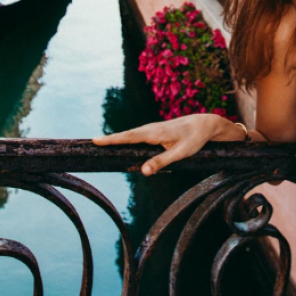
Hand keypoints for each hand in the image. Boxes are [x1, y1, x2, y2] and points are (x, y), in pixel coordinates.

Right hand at [92, 114, 223, 175]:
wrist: (206, 124)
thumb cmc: (195, 138)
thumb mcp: (181, 153)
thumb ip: (162, 161)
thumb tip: (143, 172)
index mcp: (155, 132)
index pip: (129, 137)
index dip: (112, 140)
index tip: (95, 141)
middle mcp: (151, 129)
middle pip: (126, 135)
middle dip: (108, 139)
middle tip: (90, 143)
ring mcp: (153, 129)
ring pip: (131, 135)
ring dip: (116, 138)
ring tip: (99, 143)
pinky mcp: (156, 132)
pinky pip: (137, 136)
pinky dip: (126, 138)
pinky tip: (119, 143)